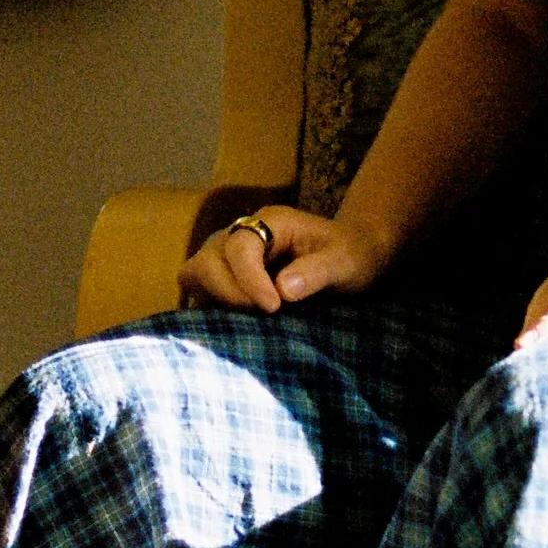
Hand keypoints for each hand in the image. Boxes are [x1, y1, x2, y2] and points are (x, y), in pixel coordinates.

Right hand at [178, 202, 386, 314]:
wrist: (353, 256)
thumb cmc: (352, 255)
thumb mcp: (346, 262)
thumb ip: (317, 272)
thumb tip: (282, 290)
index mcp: (271, 222)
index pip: (239, 247)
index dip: (249, 279)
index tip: (274, 307)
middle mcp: (242, 234)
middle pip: (206, 259)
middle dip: (228, 292)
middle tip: (266, 312)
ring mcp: (229, 256)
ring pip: (194, 274)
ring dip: (216, 300)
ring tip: (250, 319)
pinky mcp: (227, 279)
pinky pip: (200, 292)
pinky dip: (211, 309)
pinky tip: (238, 326)